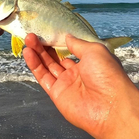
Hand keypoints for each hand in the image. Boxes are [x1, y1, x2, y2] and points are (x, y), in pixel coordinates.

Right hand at [23, 33, 138, 138]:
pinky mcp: (56, 94)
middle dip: (44, 45)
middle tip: (33, 34)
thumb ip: (78, 44)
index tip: (47, 31)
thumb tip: (67, 36)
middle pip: (56, 57)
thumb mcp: (95, 51)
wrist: (110, 107)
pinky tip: (28, 52)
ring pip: (47, 66)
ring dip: (37, 52)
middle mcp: (76, 73)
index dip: (58, 41)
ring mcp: (66, 84)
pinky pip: (43, 77)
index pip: (69, 50)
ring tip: (28, 38)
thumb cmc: (107, 74)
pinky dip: (35, 65)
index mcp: (89, 62)